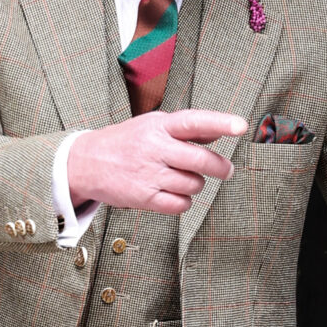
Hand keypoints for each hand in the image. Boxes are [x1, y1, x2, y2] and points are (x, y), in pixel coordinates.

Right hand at [67, 110, 246, 213]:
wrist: (85, 162)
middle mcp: (155, 148)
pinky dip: (184, 201)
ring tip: (184, 178)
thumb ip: (186, 128)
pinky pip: (180, 204)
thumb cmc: (127, 141)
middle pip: (201, 160)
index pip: (195, 121)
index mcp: (160, 125)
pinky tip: (176, 193)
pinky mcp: (142, 197)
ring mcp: (148, 174)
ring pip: (193, 184)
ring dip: (197, 184)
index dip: (220, 123)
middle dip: (221, 167)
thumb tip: (218, 132)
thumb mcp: (154, 124)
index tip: (241, 126)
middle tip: (226, 170)